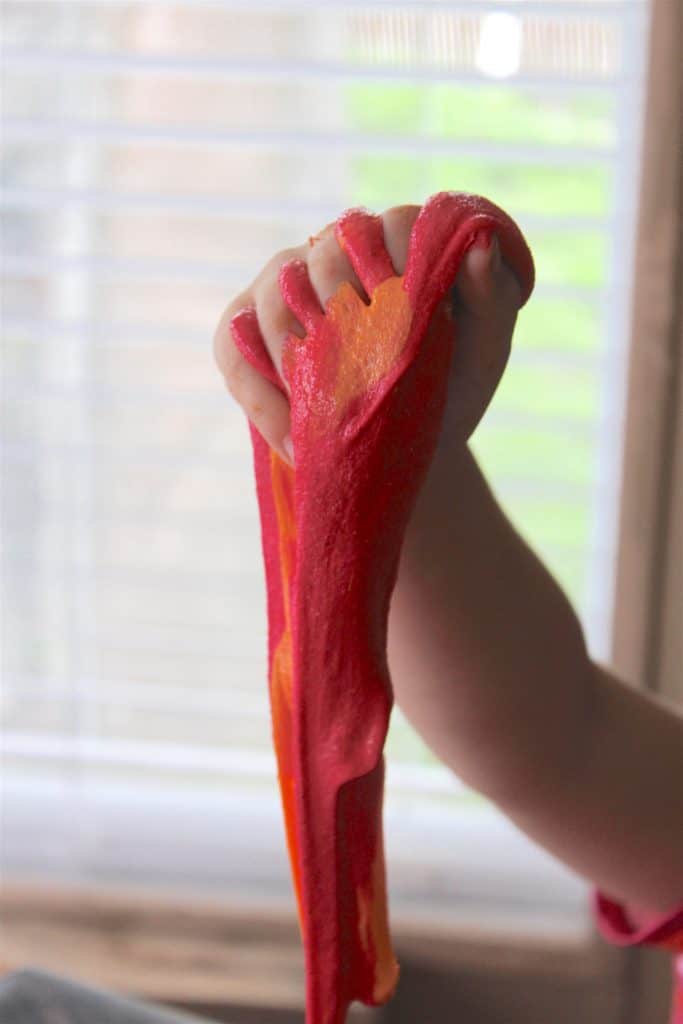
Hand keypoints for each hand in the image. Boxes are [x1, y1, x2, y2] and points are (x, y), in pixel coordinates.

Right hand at [213, 203, 522, 463]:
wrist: (408, 447)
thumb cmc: (450, 389)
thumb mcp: (484, 352)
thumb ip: (492, 298)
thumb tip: (478, 247)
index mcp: (395, 244)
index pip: (392, 225)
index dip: (400, 263)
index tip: (411, 318)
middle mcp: (332, 254)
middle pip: (326, 254)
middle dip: (347, 310)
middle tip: (369, 371)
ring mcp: (282, 291)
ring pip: (274, 296)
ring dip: (299, 356)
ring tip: (328, 415)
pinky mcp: (244, 336)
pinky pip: (234, 352)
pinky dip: (262, 400)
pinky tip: (295, 443)